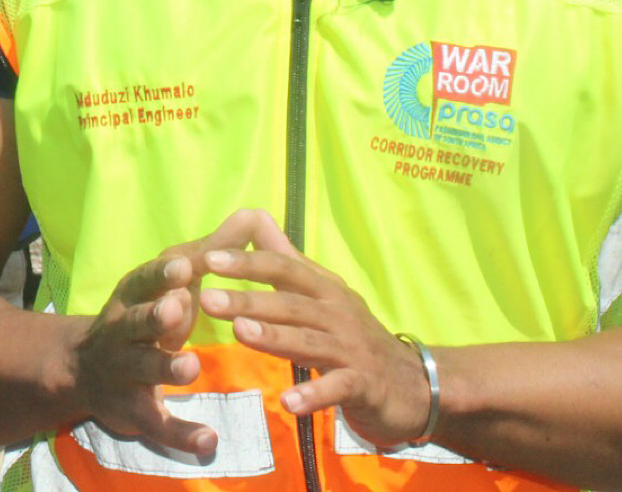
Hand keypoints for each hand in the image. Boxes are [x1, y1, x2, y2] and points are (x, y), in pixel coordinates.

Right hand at [71, 210, 276, 454]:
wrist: (85, 369)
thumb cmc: (143, 316)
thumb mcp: (168, 284)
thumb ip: (209, 254)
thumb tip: (252, 215)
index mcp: (132, 295)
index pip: (144, 280)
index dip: (161, 275)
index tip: (184, 266)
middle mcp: (122, 330)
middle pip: (135, 321)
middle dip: (154, 315)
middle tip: (176, 307)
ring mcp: (124, 371)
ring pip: (143, 368)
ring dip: (165, 367)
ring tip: (191, 367)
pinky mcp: (133, 410)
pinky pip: (157, 423)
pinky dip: (181, 433)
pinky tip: (209, 440)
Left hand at [195, 209, 433, 446]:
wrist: (414, 385)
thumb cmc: (354, 337)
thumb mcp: (323, 296)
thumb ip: (287, 262)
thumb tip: (256, 218)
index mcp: (325, 290)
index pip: (284, 267)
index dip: (248, 263)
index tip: (208, 260)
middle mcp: (339, 313)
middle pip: (290, 303)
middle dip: (249, 299)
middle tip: (208, 299)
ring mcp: (352, 349)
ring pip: (310, 341)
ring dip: (275, 337)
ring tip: (241, 333)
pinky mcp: (364, 386)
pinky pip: (337, 389)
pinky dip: (314, 395)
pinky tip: (288, 402)